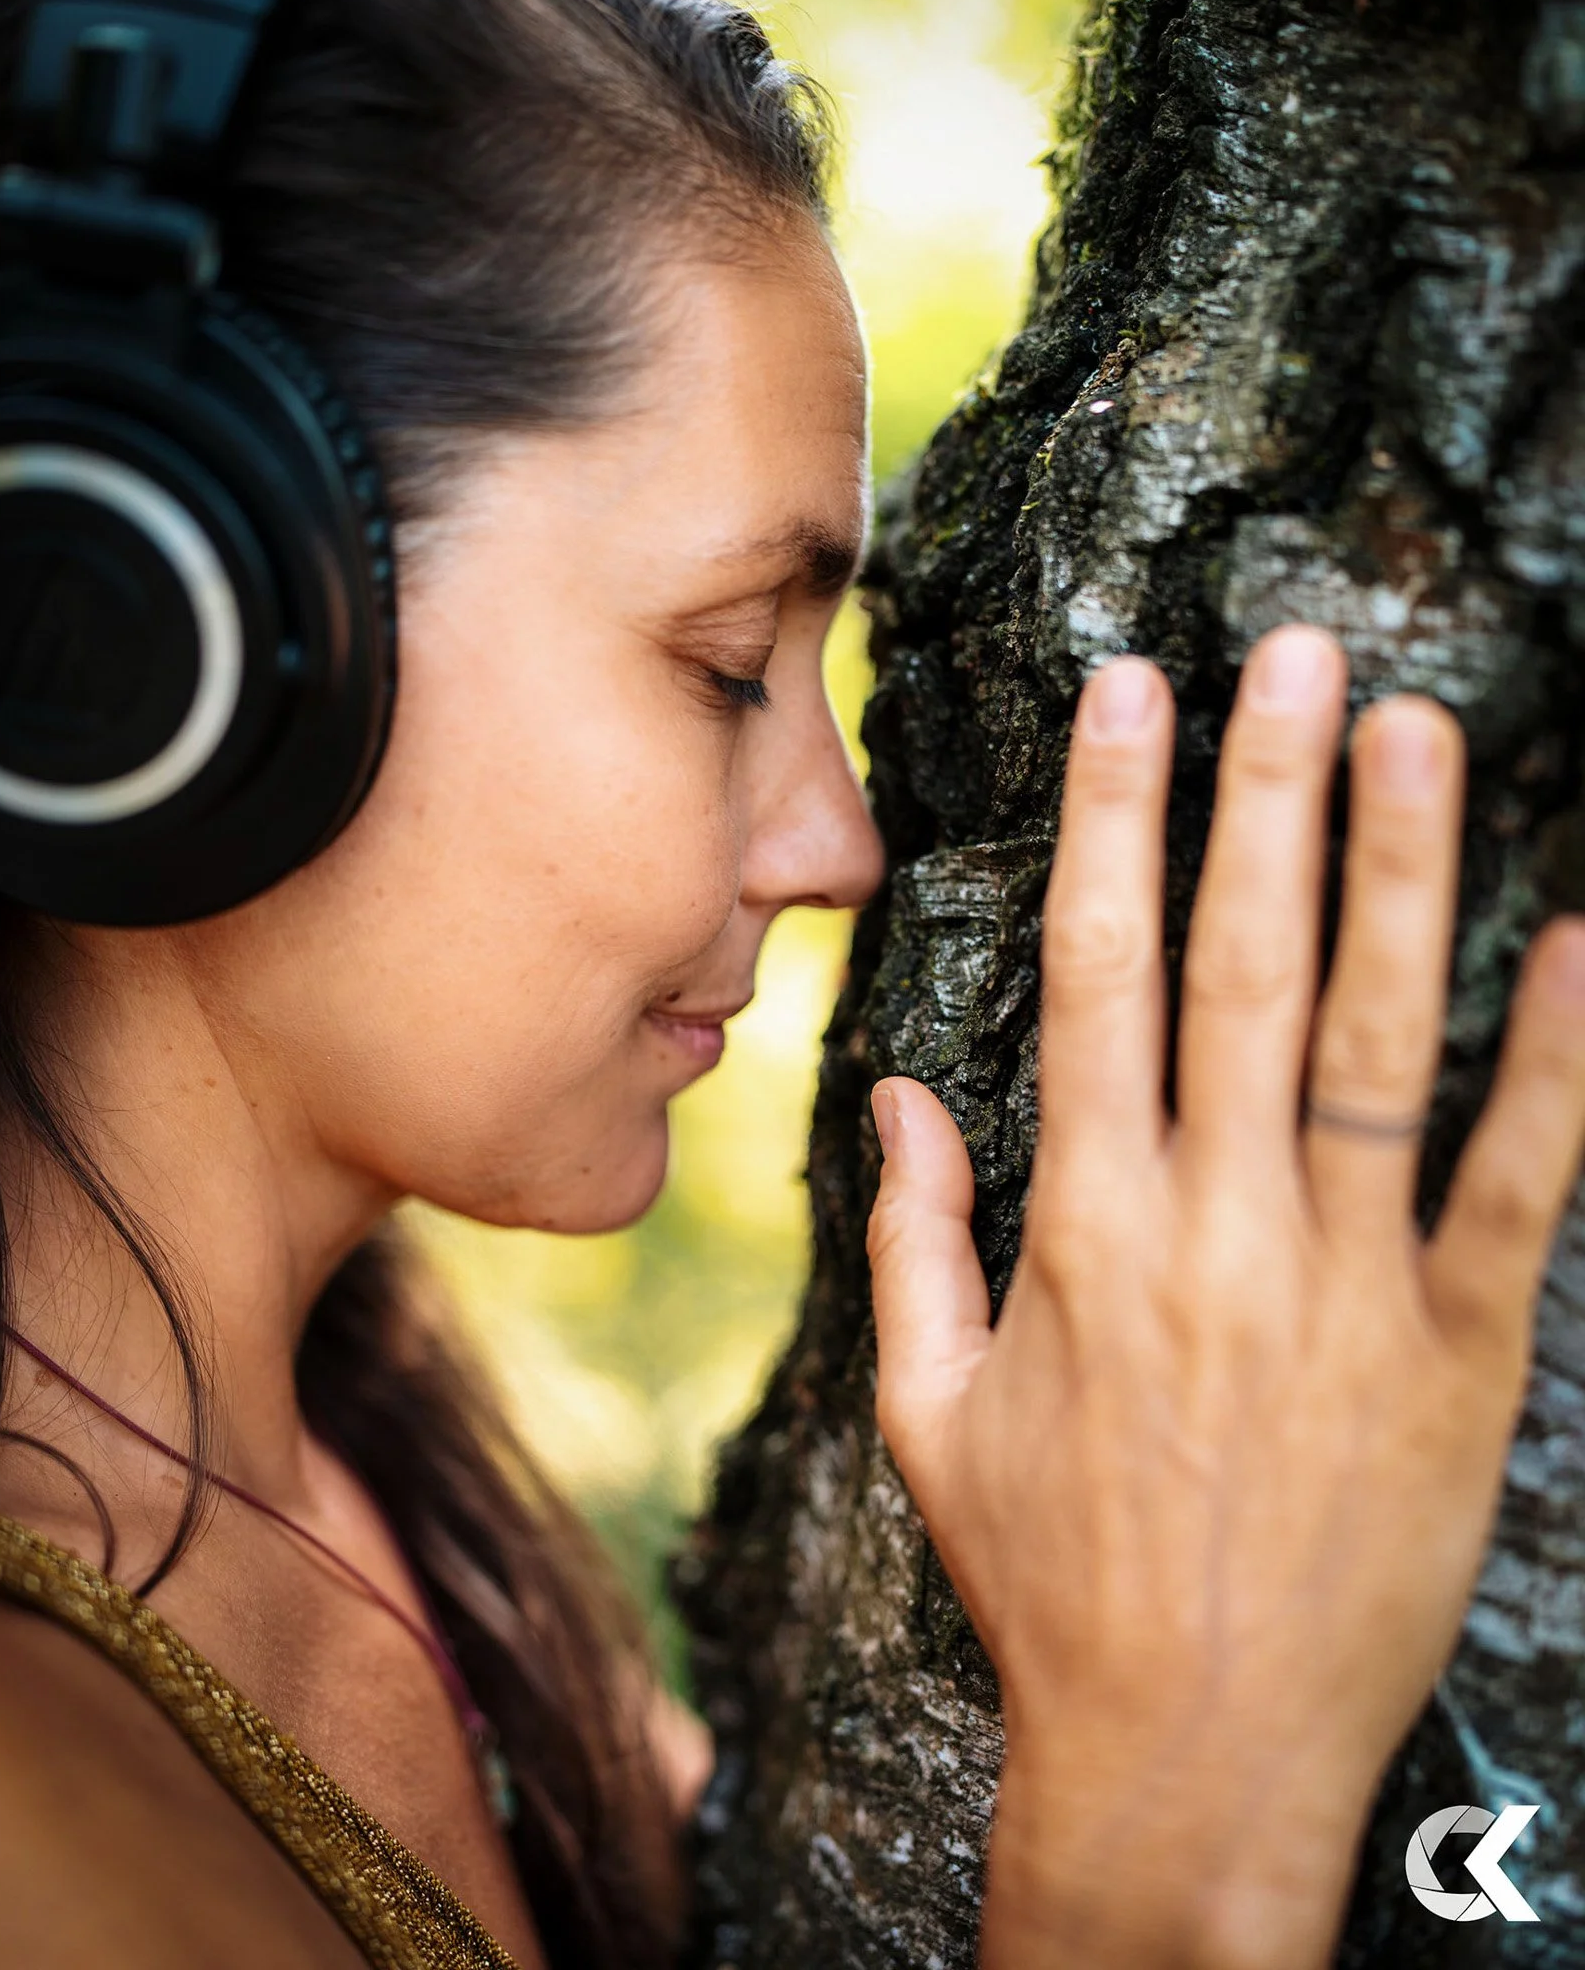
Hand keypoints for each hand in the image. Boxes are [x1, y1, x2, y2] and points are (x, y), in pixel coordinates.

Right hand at [865, 625, 1584, 1967]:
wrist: (1195, 1758)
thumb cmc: (1051, 1581)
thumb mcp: (932, 1413)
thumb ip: (912, 1240)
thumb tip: (897, 1095)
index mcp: (1085, 1226)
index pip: (1095, 973)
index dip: (1111, 820)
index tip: (1129, 698)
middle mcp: (1217, 1229)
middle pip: (1248, 969)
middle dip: (1266, 794)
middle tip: (1297, 655)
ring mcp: (1347, 1290)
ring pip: (1384, 1044)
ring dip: (1405, 876)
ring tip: (1424, 731)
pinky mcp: (1457, 1360)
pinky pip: (1518, 1189)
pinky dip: (1560, 1065)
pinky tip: (1584, 942)